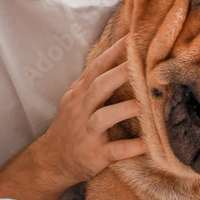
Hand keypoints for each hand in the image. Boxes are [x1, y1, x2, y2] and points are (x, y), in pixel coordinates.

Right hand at [37, 34, 145, 186]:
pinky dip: (130, 147)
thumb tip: (123, 59)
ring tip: (142, 105)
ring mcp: (87, 133)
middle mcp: (81, 111)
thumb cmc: (72, 126)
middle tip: (138, 64)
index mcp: (79, 94)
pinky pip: (113, 151)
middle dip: (118, 75)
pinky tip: (147, 144)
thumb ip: (95, 82)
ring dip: (122, 110)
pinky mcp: (94, 155)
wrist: (52, 161)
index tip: (131, 38)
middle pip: (98, 88)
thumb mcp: (76, 100)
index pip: (95, 69)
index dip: (112, 53)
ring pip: (102, 118)